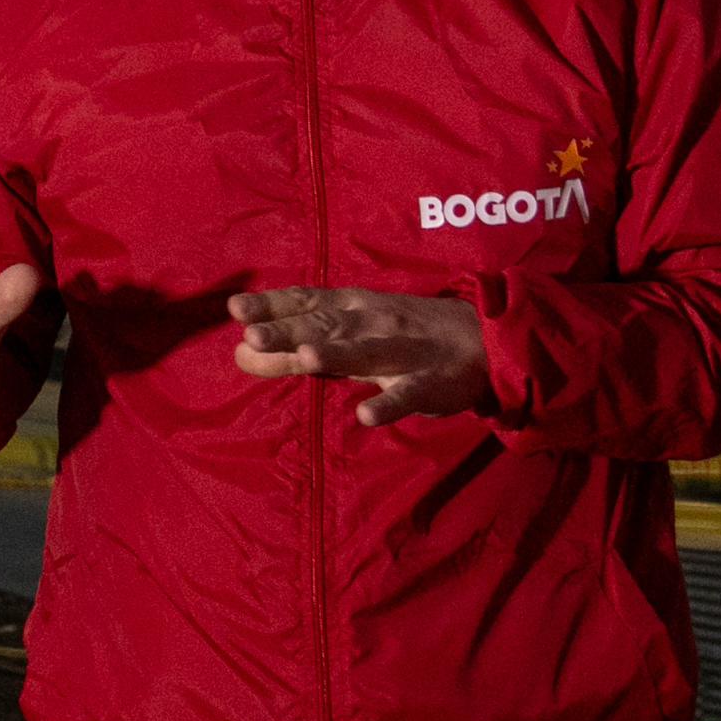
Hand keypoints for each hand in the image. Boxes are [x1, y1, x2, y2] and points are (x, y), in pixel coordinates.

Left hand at [229, 287, 489, 427]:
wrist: (484, 341)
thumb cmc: (403, 336)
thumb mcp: (348, 336)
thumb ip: (293, 348)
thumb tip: (237, 351)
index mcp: (351, 309)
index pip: (306, 303)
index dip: (272, 306)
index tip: (236, 309)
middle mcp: (372, 323)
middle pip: (326, 326)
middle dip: (290, 331)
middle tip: (252, 335)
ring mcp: (403, 352)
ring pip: (365, 353)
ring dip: (336, 354)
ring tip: (305, 357)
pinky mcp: (430, 383)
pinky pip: (408, 394)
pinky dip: (390, 404)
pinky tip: (368, 417)